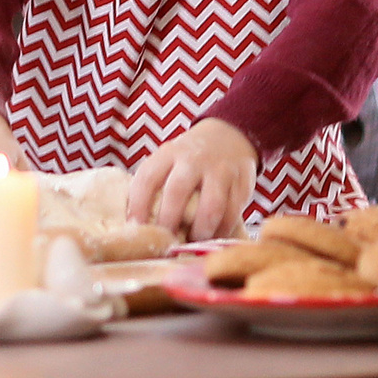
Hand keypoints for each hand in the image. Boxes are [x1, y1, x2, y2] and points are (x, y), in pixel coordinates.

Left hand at [127, 118, 257, 239]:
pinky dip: (222, 230)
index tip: (135, 227)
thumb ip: (156, 184)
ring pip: (211, 206)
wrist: (228, 136)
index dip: (138, 204)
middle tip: (166, 241)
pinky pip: (233, 213)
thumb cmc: (189, 158)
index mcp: (168, 154)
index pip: (147, 177)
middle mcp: (192, 160)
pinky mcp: (241, 183)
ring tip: (193, 242)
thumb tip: (138, 224)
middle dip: (169, 220)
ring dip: (201, 230)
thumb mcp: (169, 159)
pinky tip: (214, 238)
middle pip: (177, 191)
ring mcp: (219, 171)